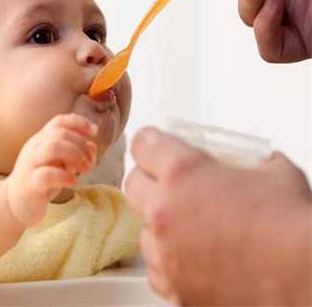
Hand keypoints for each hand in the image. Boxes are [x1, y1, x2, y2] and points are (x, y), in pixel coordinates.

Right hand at [6, 114, 96, 227]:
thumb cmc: (40, 180)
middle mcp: (35, 148)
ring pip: (53, 148)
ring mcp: (31, 165)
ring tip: (85, 169)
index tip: (94, 132)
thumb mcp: (58, 162)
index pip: (59, 121)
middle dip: (81, 144)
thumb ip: (74, 152)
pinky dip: (66, 177)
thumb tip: (92, 145)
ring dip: (76, 156)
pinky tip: (73, 182)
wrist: (14, 203)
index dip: (79, 122)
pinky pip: (47, 175)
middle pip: (59, 133)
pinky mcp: (31, 184)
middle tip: (90, 162)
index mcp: (41, 140)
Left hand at [125, 127, 311, 304]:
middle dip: (146, 178)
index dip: (147, 142)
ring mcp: (165, 250)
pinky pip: (155, 267)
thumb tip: (260, 163)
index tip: (150, 144)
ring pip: (142, 228)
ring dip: (157, 222)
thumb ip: (256, 164)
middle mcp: (164, 210)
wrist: (302, 282)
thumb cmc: (291, 228)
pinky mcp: (173, 284)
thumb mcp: (277, 175)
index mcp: (183, 172)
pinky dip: (166, 259)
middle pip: (132, 184)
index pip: (143, 145)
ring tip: (183, 224)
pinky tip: (187, 256)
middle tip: (164, 181)